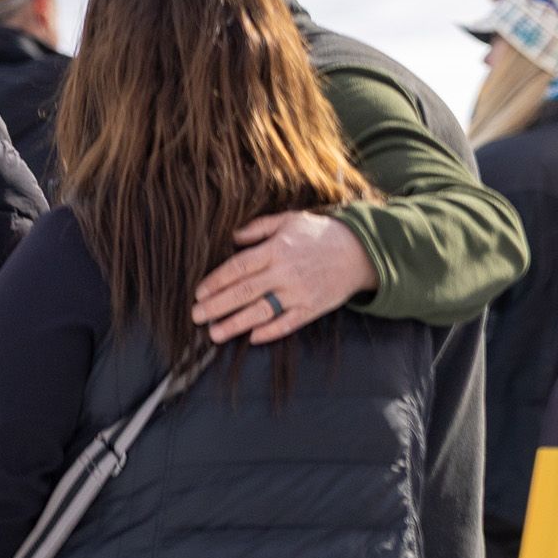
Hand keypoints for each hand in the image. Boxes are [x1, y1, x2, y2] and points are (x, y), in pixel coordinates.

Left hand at [192, 212, 376, 345]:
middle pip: (243, 292)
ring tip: (214, 333)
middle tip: (195, 316)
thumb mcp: (289, 220)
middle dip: (216, 306)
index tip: (199, 292)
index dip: (215, 281)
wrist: (362, 250)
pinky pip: (288, 323)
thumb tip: (231, 237)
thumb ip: (258, 228)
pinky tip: (252, 337)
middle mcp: (286, 272)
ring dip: (235, 324)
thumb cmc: (320, 234)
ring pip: (261, 311)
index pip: (238, 267)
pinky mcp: (313, 307)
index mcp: (277, 249)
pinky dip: (269, 331)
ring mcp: (300, 291)